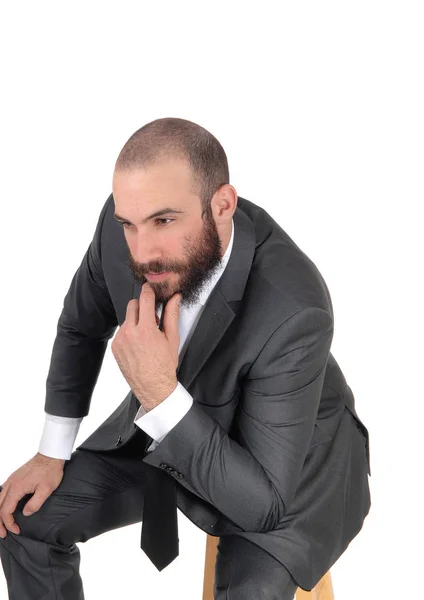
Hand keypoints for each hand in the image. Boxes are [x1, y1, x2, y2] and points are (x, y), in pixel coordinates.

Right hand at [0, 453, 64, 537]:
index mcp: (17, 488)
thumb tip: (25, 513)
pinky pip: (2, 492)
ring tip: (2, 523)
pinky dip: (1, 503)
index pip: (6, 511)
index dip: (9, 523)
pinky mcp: (15, 477)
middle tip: (3, 534)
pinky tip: (5, 507)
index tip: (16, 530)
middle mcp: (11, 483)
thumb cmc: (50, 470)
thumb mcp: (47, 489)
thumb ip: (35, 503)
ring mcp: (11, 479)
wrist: (51, 454)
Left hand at [111, 282, 180, 410]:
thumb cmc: (164, 365)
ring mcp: (120, 340)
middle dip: (142, 306)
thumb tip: (175, 298)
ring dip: (136, 320)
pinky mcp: (115, 346)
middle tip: (152, 317)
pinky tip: (139, 344)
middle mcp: (130, 333)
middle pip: (133, 305)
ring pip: (127, 318)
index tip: (151, 288)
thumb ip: (171, 315)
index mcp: (146, 330)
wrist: (153, 387)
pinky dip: (130, 332)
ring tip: (146, 336)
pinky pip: (122, 331)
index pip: (144, 299)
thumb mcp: (172, 339)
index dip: (149, 290)